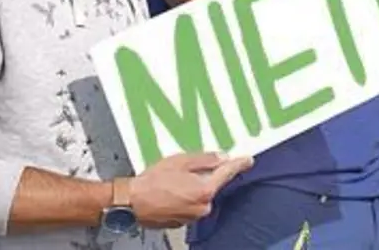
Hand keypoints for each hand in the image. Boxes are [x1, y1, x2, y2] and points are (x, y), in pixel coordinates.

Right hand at [130, 152, 252, 228]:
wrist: (131, 203)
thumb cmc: (151, 182)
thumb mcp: (180, 161)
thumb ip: (205, 159)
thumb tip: (222, 158)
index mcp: (205, 190)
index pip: (228, 174)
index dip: (239, 164)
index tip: (247, 160)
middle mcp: (202, 206)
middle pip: (213, 185)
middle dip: (206, 175)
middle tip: (188, 167)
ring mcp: (193, 216)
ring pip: (201, 195)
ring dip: (194, 186)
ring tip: (174, 179)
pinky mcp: (183, 221)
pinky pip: (191, 204)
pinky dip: (185, 196)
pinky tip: (171, 190)